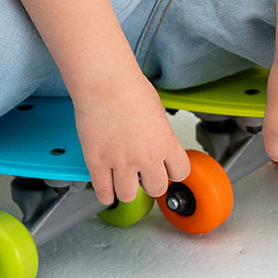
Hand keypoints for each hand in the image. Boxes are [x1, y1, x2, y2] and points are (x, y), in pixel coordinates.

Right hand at [73, 72, 191, 205]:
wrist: (104, 82)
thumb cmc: (128, 87)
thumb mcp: (157, 110)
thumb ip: (158, 133)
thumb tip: (155, 141)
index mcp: (165, 143)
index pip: (180, 172)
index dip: (172, 172)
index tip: (165, 170)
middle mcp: (146, 157)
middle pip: (156, 188)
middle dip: (149, 183)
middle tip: (141, 174)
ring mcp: (121, 162)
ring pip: (128, 196)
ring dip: (126, 190)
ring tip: (121, 180)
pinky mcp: (98, 162)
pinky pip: (104, 192)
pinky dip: (105, 194)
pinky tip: (106, 187)